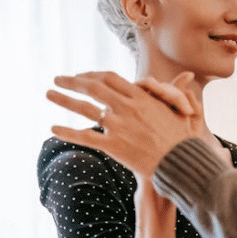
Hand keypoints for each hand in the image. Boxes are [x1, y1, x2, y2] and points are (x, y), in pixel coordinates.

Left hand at [47, 71, 201, 176]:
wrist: (181, 163)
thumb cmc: (184, 138)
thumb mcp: (182, 110)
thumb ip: (178, 90)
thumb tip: (188, 75)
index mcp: (141, 96)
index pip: (110, 78)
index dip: (93, 75)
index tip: (81, 76)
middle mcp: (127, 107)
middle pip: (94, 87)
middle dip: (73, 81)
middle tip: (58, 78)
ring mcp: (119, 126)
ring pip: (85, 109)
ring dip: (64, 99)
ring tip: (48, 93)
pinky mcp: (114, 146)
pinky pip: (85, 137)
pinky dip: (67, 132)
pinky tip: (52, 128)